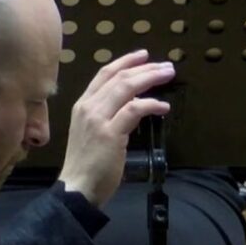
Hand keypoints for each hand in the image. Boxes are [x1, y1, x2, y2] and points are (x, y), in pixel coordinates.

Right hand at [58, 50, 174, 207]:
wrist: (77, 188)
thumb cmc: (86, 165)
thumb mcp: (93, 133)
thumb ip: (108, 116)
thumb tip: (133, 105)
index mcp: (82, 105)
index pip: (104, 74)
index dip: (125, 62)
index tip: (144, 56)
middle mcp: (88, 107)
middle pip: (119, 77)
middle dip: (145, 68)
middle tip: (166, 67)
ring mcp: (98, 119)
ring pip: (127, 88)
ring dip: (151, 79)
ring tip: (168, 76)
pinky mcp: (110, 133)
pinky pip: (134, 110)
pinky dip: (151, 105)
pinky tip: (164, 107)